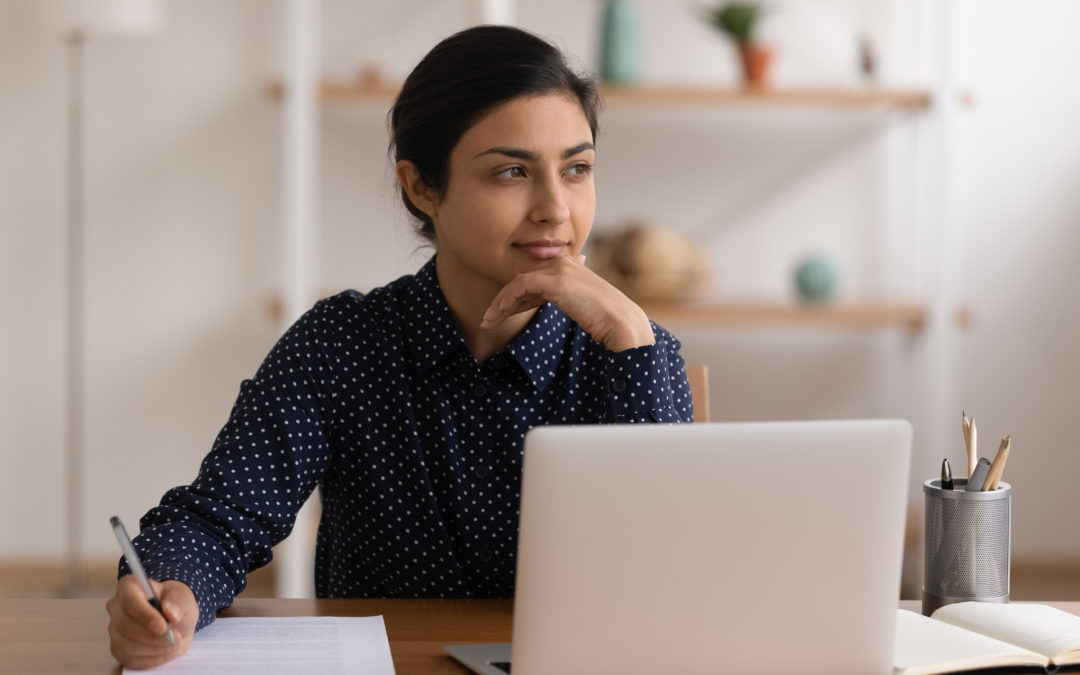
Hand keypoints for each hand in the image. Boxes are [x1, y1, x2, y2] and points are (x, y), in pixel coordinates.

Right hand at [106, 576, 198, 668]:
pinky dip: (151, 659)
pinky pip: (129, 659)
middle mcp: (116, 608)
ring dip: (154, 649)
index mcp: (129, 587)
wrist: (176, 621)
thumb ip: (178, 601)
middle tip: (175, 638)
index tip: (163, 627)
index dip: (145, 616)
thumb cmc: (175, 604)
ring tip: (174, 644)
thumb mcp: (184, 597)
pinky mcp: (118, 649)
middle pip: (125, 626)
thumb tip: (171, 612)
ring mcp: (115, 630)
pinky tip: (165, 652)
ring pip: (126, 645)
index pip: (129, 601)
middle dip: (152, 636)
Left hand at [481, 255, 653, 351]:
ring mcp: (561, 270)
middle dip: (504, 300)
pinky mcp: (558, 281)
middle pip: (524, 279)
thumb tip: (556, 304)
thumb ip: (567, 299)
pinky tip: (498, 313)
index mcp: (571, 266)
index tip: (502, 315)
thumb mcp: (582, 306)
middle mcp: (565, 262)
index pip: (535, 279)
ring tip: (488, 321)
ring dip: (500, 302)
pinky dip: (507, 299)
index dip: (516, 297)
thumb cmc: (606, 321)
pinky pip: (522, 285)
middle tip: (488, 320)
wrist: (621, 323)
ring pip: (519, 282)